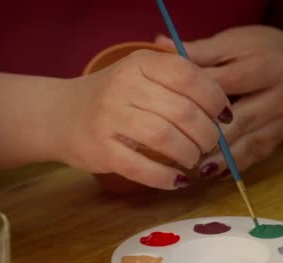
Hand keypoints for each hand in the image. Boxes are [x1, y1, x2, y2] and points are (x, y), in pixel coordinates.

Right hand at [47, 49, 229, 189]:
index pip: (188, 75)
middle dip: (207, 134)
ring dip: (189, 155)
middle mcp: (123, 85)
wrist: (59, 114)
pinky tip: (176, 180)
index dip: (214, 98)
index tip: (224, 116)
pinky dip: (166, 178)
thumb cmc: (113, 97)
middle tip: (211, 144)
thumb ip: (177, 85)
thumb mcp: (141, 76)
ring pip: (165, 138)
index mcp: (139, 63)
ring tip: (193, 160)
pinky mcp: (100, 150)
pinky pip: (141, 167)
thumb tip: (223, 112)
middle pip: (182, 111)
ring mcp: (108, 117)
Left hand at [156, 26, 282, 178]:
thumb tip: (160, 45)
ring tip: (190, 167)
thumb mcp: (228, 44)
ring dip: (218, 159)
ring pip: (247, 144)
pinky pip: (252, 157)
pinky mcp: (278, 140)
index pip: (228, 84)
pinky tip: (208, 173)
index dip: (197, 97)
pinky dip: (229, 167)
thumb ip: (197, 51)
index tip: (168, 105)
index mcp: (268, 67)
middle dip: (208, 135)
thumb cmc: (251, 52)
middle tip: (176, 146)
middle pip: (240, 120)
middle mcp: (282, 96)